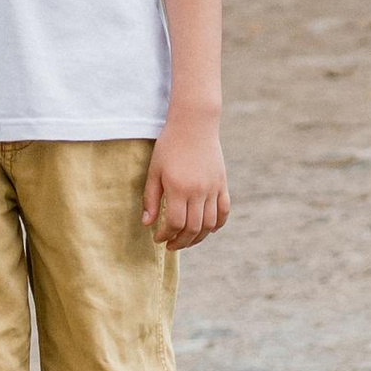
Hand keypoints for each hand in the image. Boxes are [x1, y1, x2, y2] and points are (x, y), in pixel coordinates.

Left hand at [144, 116, 229, 249]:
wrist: (194, 124)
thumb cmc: (169, 146)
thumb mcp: (154, 170)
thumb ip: (151, 198)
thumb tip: (147, 224)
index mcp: (178, 188)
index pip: (175, 224)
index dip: (166, 235)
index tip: (158, 238)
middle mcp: (198, 191)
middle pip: (193, 229)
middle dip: (181, 242)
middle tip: (171, 245)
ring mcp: (213, 189)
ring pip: (209, 224)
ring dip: (198, 238)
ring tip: (186, 240)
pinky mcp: (222, 184)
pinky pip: (224, 212)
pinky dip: (217, 224)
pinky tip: (207, 229)